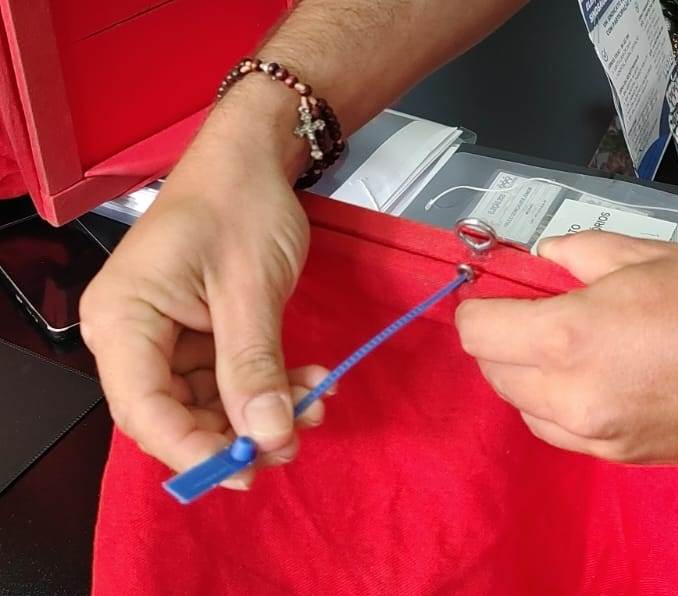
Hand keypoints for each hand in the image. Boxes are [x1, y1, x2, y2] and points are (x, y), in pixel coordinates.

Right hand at [80, 80, 324, 488]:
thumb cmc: (240, 205)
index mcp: (123, 319)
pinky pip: (228, 379)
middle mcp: (134, 335)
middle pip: (172, 413)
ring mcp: (167, 336)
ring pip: (206, 402)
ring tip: (314, 404)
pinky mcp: (199, 334)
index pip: (143, 408)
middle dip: (233, 434)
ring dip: (260, 411)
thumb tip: (267, 437)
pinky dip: (268, 386)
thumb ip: (254, 366)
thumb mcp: (250, 289)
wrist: (254, 158)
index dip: (191, 449)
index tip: (246, 471)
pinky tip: (310, 380)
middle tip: (290, 443)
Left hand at [456, 232, 677, 463]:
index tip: (495, 296)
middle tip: (532, 317)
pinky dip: (557, 409)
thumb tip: (543, 254)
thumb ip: (578, 252)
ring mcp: (596, 436)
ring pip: (523, 409)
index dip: (478, 308)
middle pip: (494, 373)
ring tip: (561, 352)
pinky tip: (589, 385)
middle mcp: (570, 397)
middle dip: (500, 342)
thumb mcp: (644, 254)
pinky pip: (561, 434)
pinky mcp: (622, 459)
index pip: (478, 332)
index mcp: (568, 337)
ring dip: (527, 378)